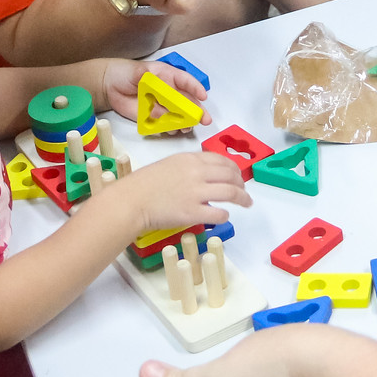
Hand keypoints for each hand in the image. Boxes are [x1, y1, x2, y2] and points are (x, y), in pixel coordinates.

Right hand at [96, 152, 245, 234]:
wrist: (130, 200)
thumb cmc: (143, 184)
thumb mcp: (168, 165)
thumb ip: (189, 167)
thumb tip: (206, 175)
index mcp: (190, 160)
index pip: (221, 160)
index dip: (234, 169)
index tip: (237, 175)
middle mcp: (196, 173)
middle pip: (230, 175)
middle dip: (241, 183)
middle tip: (244, 191)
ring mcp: (196, 193)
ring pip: (230, 192)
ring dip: (242, 198)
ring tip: (246, 203)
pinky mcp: (192, 212)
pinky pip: (218, 214)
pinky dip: (225, 215)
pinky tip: (224, 216)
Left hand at [101, 59, 209, 124]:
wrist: (109, 86)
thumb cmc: (125, 72)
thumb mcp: (136, 71)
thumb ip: (145, 77)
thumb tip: (154, 84)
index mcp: (168, 76)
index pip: (186, 81)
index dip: (196, 88)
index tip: (203, 96)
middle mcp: (168, 92)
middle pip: (187, 102)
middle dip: (197, 111)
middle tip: (204, 119)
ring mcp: (161, 105)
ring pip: (178, 115)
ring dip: (184, 122)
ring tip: (187, 127)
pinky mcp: (152, 117)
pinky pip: (164, 124)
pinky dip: (169, 128)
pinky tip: (172, 130)